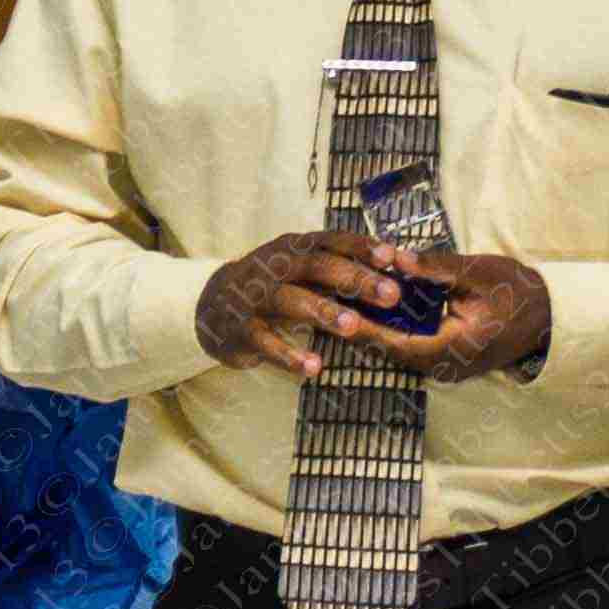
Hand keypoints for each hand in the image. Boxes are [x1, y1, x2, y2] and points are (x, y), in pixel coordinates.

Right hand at [195, 230, 404, 377]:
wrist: (212, 305)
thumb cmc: (275, 286)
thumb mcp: (304, 270)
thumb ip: (343, 271)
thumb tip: (397, 277)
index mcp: (297, 248)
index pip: (333, 241)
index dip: (363, 247)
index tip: (393, 257)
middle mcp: (277, 266)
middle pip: (319, 267)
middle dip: (356, 279)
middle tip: (391, 295)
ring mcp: (257, 296)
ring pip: (292, 301)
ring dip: (324, 312)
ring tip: (354, 326)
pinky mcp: (242, 329)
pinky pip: (266, 342)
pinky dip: (289, 355)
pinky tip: (314, 367)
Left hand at [348, 245, 551, 383]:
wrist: (549, 316)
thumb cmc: (517, 291)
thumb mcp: (477, 273)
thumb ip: (434, 267)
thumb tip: (393, 257)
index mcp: (451, 349)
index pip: (395, 343)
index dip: (362, 328)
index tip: (334, 310)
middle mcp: (443, 366)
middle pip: (389, 351)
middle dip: (359, 327)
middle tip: (326, 303)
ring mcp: (444, 367)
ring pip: (397, 350)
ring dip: (373, 329)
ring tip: (340, 304)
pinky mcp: (445, 359)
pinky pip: (409, 346)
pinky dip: (391, 329)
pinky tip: (373, 308)